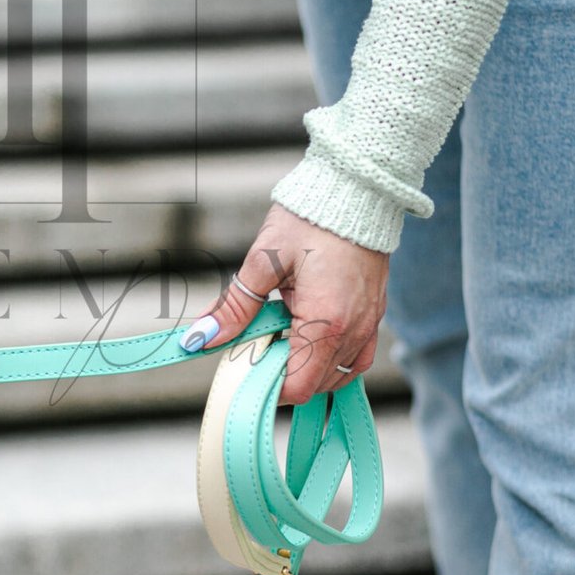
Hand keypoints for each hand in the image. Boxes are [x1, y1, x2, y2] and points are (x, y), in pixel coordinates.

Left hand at [184, 203, 389, 404]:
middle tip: (256, 345)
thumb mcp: (263, 261)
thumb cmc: (310, 219)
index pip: (297, 386)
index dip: (266, 385)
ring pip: (337, 376)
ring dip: (305, 367)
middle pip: (315, 386)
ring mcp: (369, 325)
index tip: (242, 367)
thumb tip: (199, 337)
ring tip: (280, 334)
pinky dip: (330, 359)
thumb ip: (234, 306)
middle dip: (281, 375)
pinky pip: (355, 357)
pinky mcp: (375, 315)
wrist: (356, 188)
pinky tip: (306, 336)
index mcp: (326, 321)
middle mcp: (354, 330)